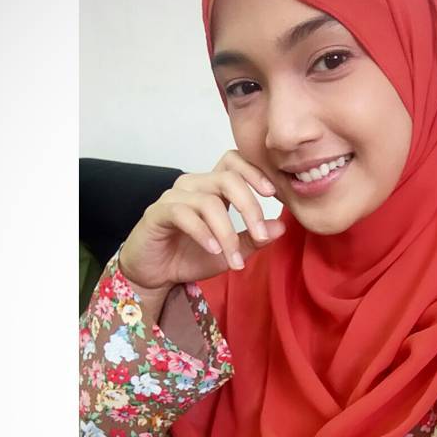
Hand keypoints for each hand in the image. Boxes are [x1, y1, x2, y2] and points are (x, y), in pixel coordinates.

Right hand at [118, 152, 286, 295]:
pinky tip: (213, 249)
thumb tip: (280, 226)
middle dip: (249, 206)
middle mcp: (194, 185)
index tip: (274, 193)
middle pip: (228, 178)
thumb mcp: (230, 251)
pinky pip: (184, 214)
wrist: (156, 274)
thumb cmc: (190, 256)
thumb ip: (253, 239)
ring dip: (227, 233)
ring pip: (209, 202)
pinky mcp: (157, 213)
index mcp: (213, 187)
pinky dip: (203, 232)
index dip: (255, 171)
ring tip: (234, 260)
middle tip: (259, 234)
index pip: (234, 162)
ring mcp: (174, 197)